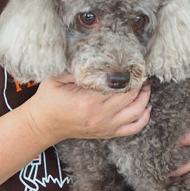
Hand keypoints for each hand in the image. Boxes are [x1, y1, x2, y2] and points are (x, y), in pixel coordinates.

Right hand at [29, 76, 151, 143]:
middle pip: (133, 98)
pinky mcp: (106, 133)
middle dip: (141, 84)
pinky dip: (143, 118)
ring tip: (144, 86)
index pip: (121, 86)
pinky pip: (133, 128)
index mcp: (88, 101)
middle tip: (140, 72)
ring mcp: (105, 127)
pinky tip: (145, 107)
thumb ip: (77, 68)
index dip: (132, 74)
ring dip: (145, 98)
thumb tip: (98, 57)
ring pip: (138, 113)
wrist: (43, 125)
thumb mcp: (58, 78)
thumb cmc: (48, 100)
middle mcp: (100, 116)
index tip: (134, 64)